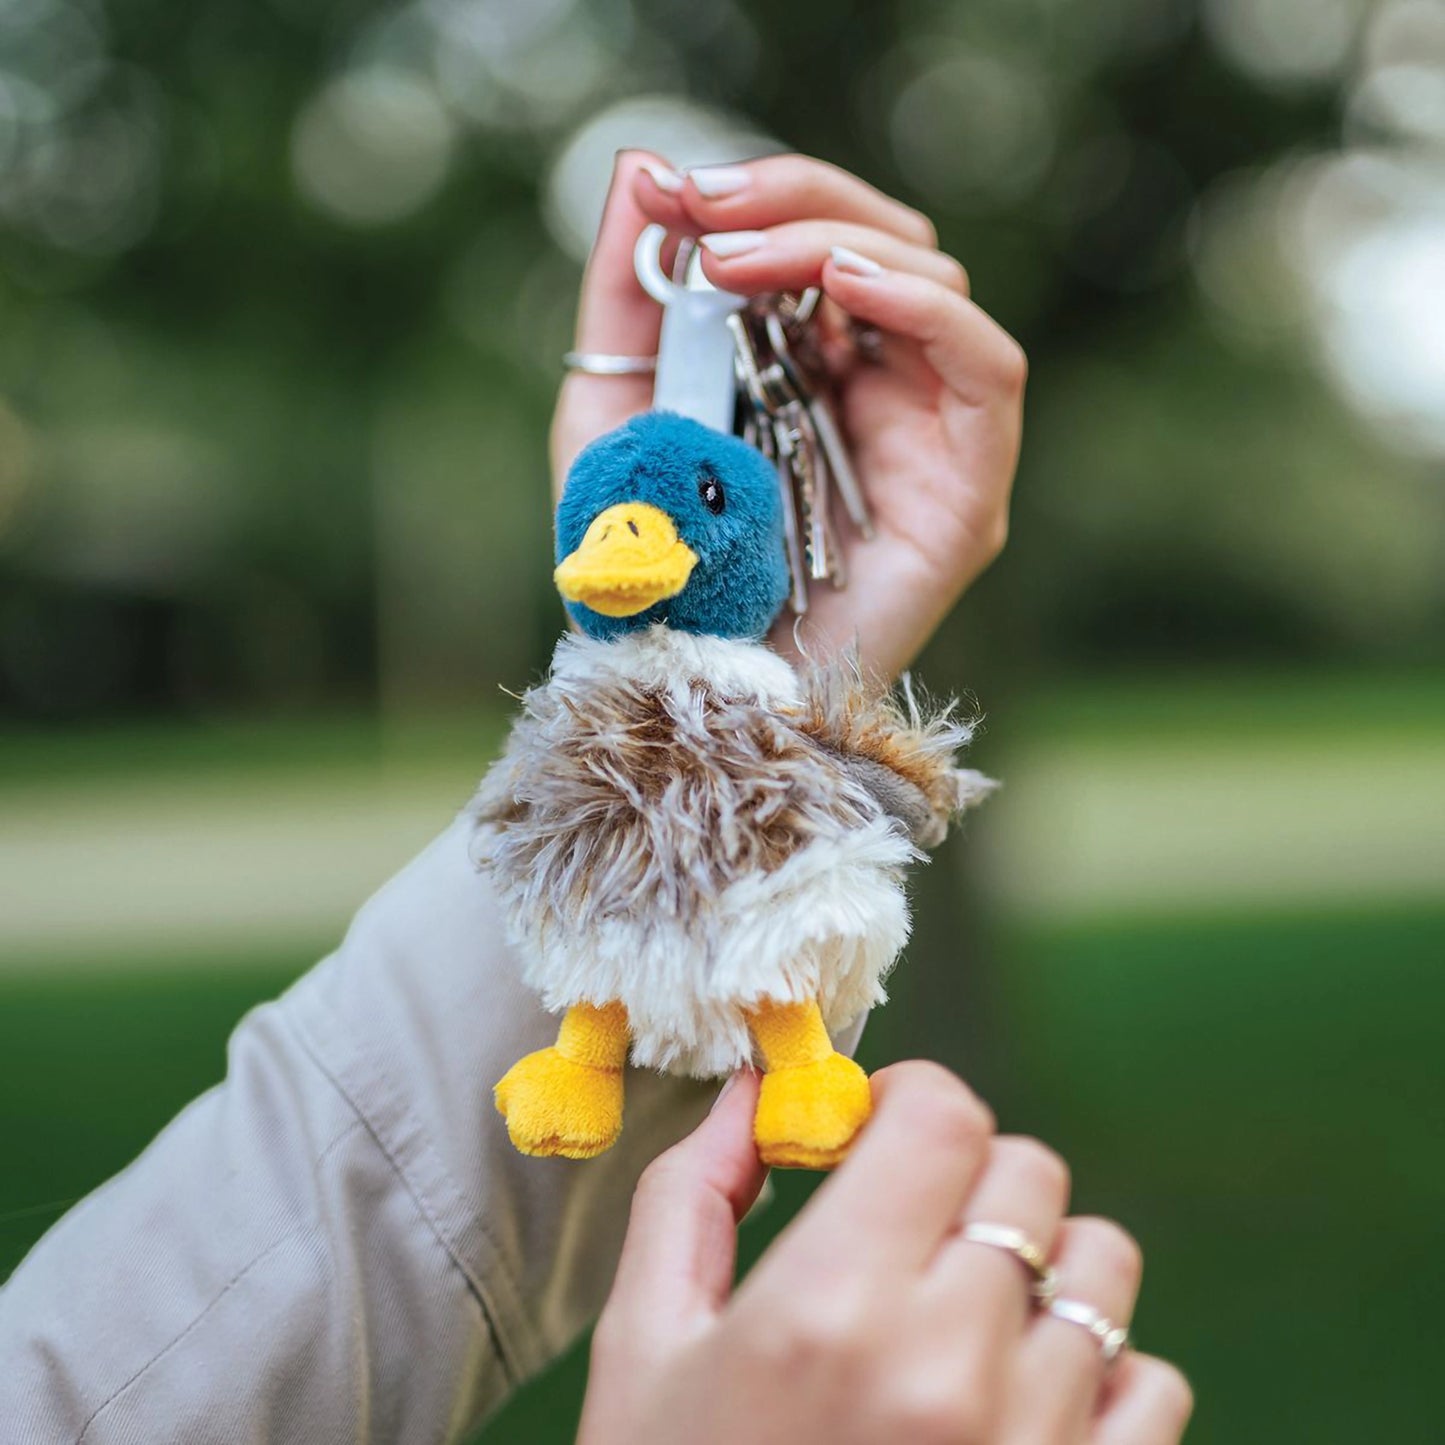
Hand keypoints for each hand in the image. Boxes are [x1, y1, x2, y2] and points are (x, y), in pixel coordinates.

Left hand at [551, 153, 1025, 680]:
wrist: (681, 696)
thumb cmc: (650, 574)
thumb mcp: (613, 415)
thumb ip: (628, 298)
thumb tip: (639, 166)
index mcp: (808, 372)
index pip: (823, 243)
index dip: (760, 196)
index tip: (671, 188)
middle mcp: (879, 397)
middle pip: (885, 244)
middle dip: (793, 203)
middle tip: (705, 205)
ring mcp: (930, 443)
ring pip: (936, 283)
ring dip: (839, 244)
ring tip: (745, 260)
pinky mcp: (967, 495)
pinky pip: (988, 369)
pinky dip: (926, 308)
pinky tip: (844, 283)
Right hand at [577, 1064, 1191, 1444]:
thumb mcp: (644, 1350)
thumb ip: (690, 1197)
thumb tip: (752, 1092)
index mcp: (828, 1310)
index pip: (944, 1120)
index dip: (912, 1099)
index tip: (874, 1131)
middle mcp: (947, 1368)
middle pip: (1027, 1172)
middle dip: (964, 1173)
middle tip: (907, 1227)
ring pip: (1099, 1264)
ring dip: (1037, 1262)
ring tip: (967, 1312)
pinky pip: (1152, 1383)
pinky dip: (1098, 1370)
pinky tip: (1018, 1398)